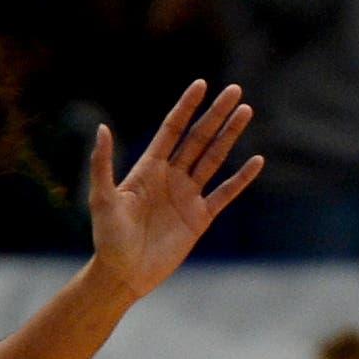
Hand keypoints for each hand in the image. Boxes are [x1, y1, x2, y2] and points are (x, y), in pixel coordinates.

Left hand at [86, 80, 259, 298]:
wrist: (125, 273)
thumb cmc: (108, 237)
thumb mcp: (101, 198)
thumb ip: (102, 164)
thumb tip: (103, 128)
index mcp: (148, 167)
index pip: (172, 129)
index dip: (187, 107)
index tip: (201, 85)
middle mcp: (171, 176)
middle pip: (199, 138)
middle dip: (216, 114)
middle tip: (235, 91)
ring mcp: (188, 195)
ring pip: (214, 158)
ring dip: (230, 135)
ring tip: (246, 112)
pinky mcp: (201, 218)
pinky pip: (225, 193)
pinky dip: (241, 178)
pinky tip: (256, 161)